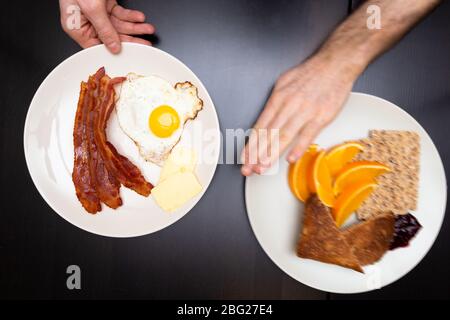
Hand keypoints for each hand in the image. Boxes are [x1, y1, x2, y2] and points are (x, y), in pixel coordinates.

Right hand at [59, 0, 154, 52]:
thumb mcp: (92, 9)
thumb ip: (104, 29)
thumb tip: (113, 47)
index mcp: (76, 27)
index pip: (97, 46)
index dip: (113, 50)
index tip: (128, 53)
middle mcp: (87, 22)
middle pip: (112, 37)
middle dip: (131, 38)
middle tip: (145, 42)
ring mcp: (97, 13)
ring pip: (119, 26)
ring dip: (135, 27)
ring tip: (147, 28)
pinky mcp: (105, 5)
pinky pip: (120, 14)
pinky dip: (131, 15)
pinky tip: (139, 18)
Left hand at [240, 54, 357, 175]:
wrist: (336, 63)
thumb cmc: (311, 74)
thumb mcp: (284, 82)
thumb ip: (275, 103)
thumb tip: (265, 120)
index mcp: (278, 98)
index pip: (260, 126)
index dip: (251, 144)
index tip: (244, 157)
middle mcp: (289, 105)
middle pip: (269, 134)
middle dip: (256, 154)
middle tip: (248, 168)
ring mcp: (305, 112)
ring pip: (284, 136)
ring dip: (271, 154)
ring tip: (262, 167)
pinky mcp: (322, 116)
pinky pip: (308, 135)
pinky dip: (298, 147)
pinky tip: (290, 159)